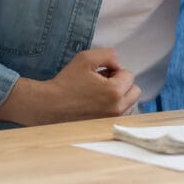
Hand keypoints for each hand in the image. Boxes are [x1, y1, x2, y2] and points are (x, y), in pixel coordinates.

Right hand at [0, 47, 141, 125]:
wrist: (49, 106)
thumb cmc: (66, 82)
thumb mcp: (86, 58)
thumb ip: (109, 55)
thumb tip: (118, 65)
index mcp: (115, 91)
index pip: (129, 75)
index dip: (114, 71)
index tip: (99, 74)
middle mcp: (117, 109)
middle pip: (135, 91)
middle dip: (122, 84)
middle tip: (102, 83)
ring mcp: (112, 121)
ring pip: (129, 104)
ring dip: (120, 97)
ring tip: (99, 95)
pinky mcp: (106, 128)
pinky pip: (121, 116)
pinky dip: (114, 109)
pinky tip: (98, 105)